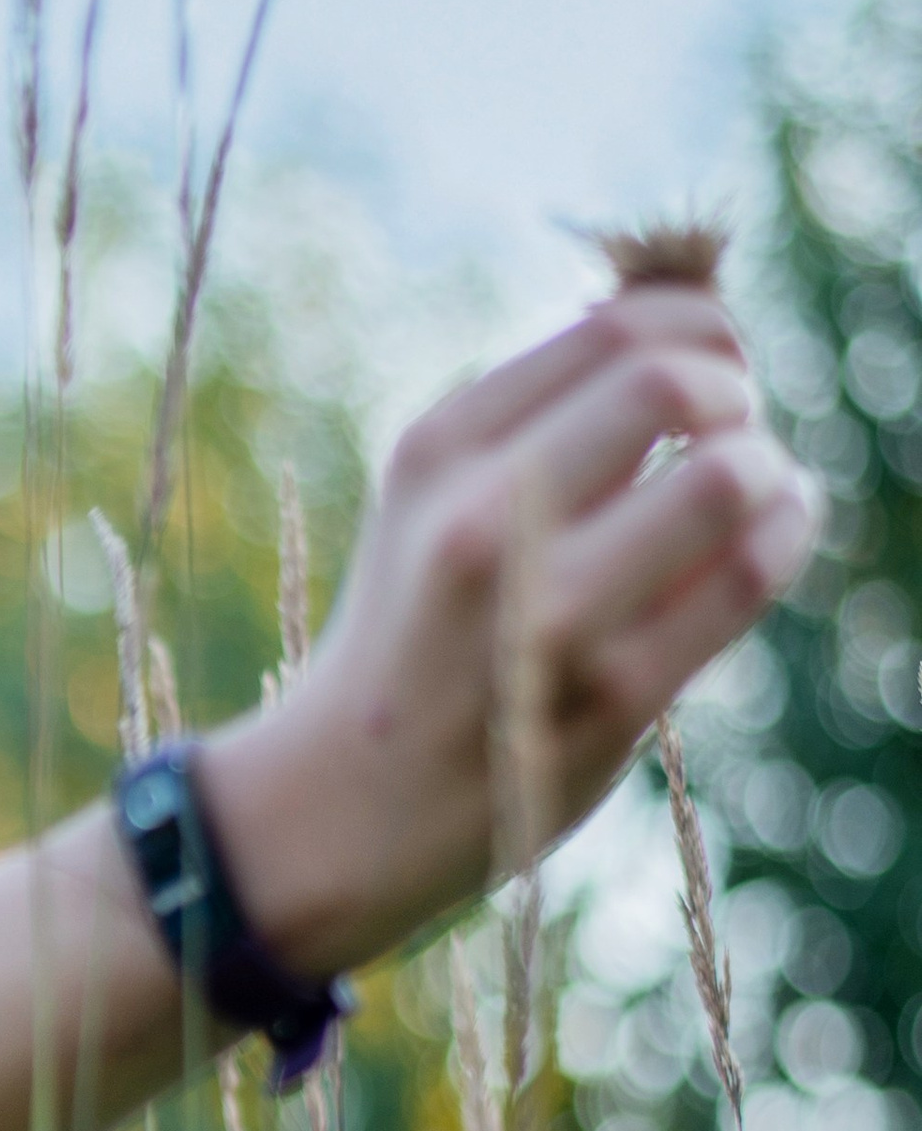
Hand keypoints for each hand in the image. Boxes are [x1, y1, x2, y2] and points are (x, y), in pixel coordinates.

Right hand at [200, 285, 815, 977]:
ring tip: (756, 487)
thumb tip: (698, 331)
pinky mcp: (609, 694)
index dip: (698, 327)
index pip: (614, 327)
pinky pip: (745, 576)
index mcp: (436, 451)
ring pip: (725, 476)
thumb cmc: (418, 639)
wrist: (342, 804)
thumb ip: (541, 425)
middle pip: (672, 383)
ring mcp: (546, 611)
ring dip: (767, 467)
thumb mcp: (433, 504)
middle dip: (737, 390)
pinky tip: (776, 529)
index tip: (708, 363)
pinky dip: (787, 531)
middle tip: (734, 426)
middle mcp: (480, 518)